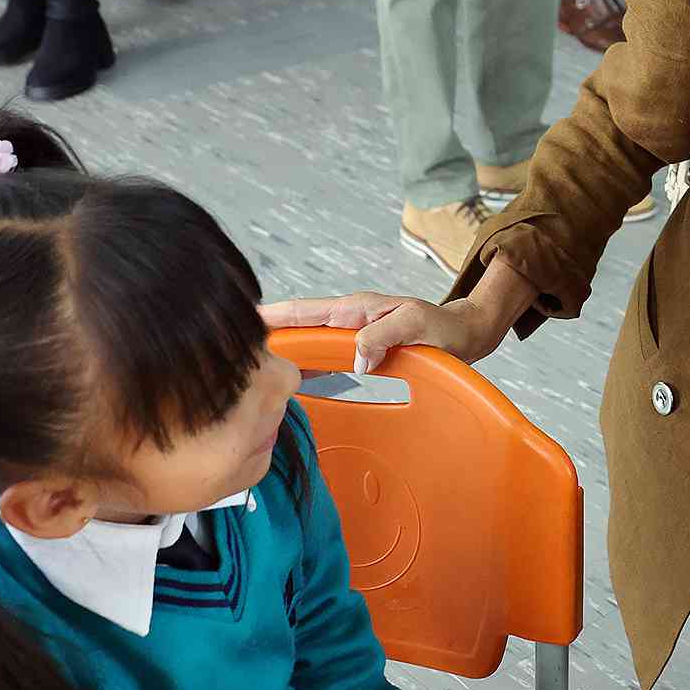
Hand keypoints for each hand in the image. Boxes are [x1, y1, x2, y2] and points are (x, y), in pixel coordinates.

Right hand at [259, 256, 538, 373]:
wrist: (464, 335)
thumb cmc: (444, 328)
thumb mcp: (418, 326)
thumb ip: (386, 335)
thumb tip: (355, 358)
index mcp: (354, 309)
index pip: (303, 311)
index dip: (272, 319)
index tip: (239, 327)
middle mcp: (346, 319)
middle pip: (296, 326)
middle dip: (264, 337)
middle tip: (225, 357)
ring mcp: (350, 334)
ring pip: (306, 342)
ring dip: (280, 353)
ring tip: (243, 372)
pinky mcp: (357, 350)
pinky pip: (321, 356)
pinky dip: (301, 364)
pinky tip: (284, 380)